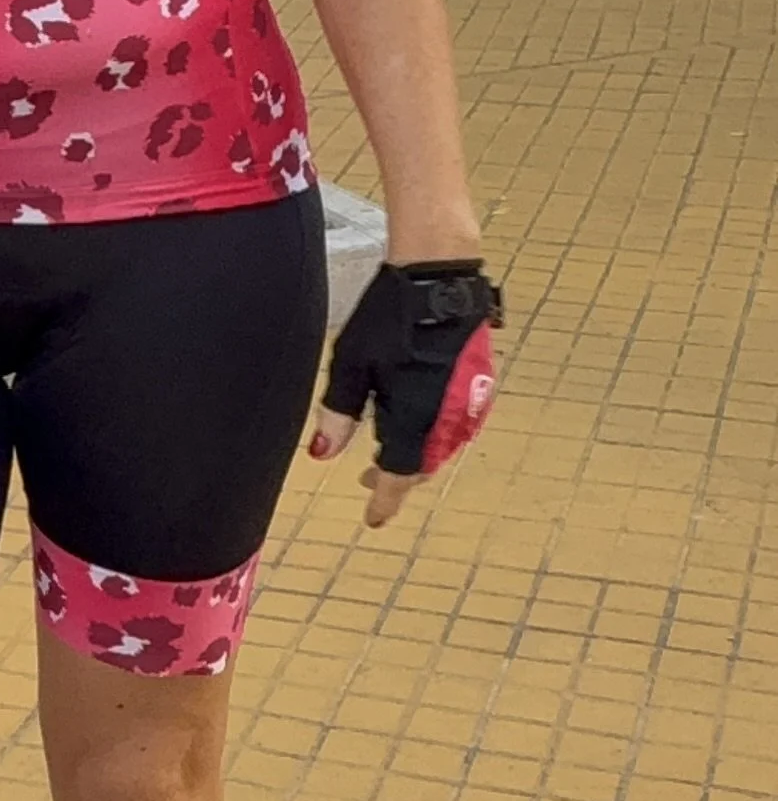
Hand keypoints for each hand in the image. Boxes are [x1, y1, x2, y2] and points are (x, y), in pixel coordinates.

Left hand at [311, 260, 503, 527]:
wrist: (439, 281)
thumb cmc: (389, 318)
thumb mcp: (351, 365)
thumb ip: (338, 413)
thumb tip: (322, 454)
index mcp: (413, 419)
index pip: (398, 476)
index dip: (384, 500)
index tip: (373, 519)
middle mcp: (446, 420)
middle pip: (421, 466)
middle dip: (395, 477)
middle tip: (366, 477)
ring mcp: (467, 403)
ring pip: (441, 449)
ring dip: (416, 457)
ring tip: (388, 450)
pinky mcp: (478, 385)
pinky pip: (455, 426)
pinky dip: (433, 435)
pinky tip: (416, 421)